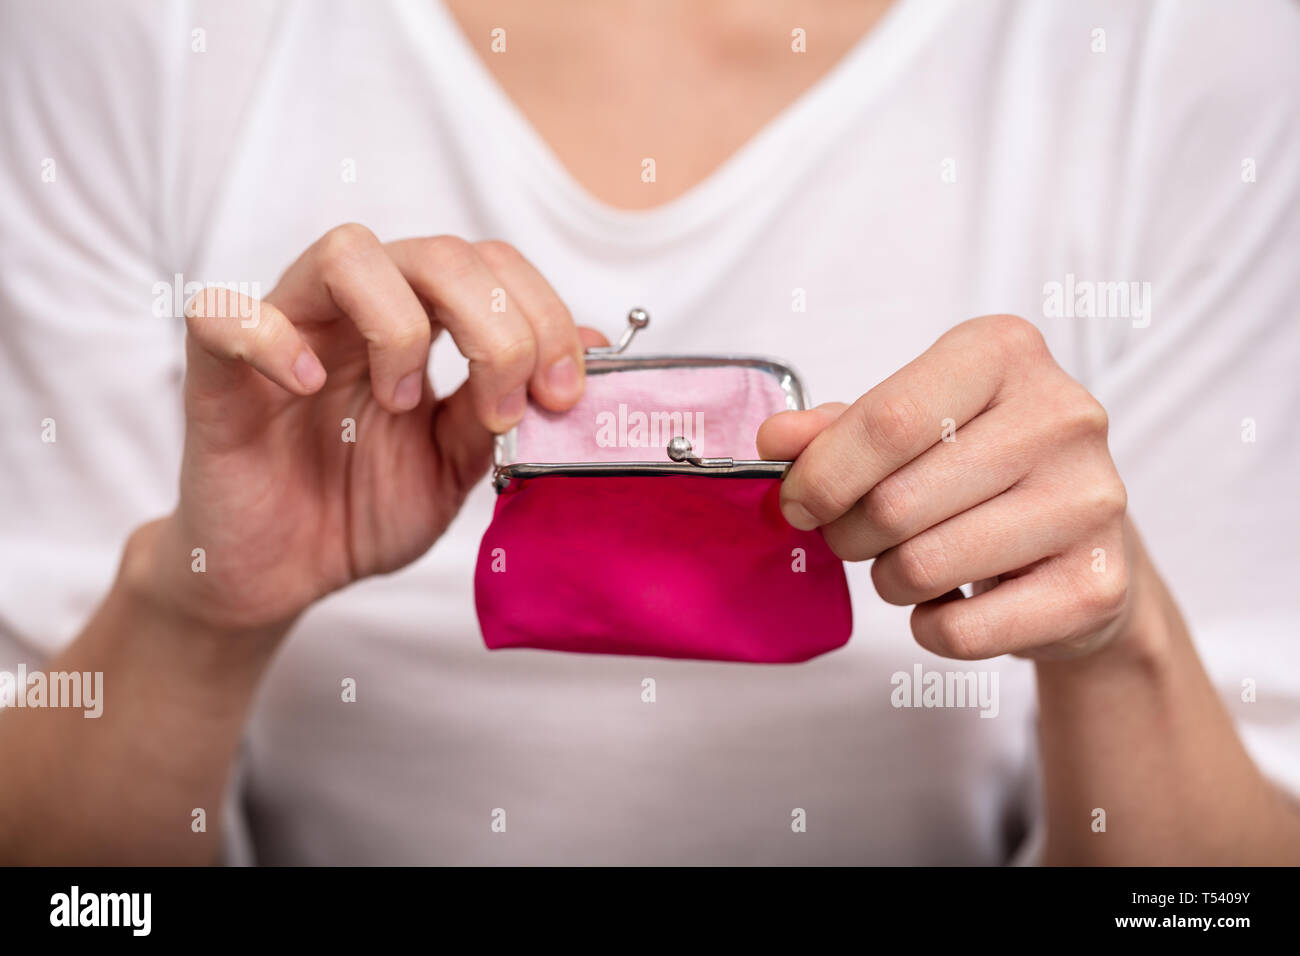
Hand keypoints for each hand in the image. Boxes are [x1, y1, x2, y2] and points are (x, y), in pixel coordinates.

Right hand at [137, 225, 598, 633]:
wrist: (284, 574)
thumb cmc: (362, 508)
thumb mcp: (457, 464)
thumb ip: (511, 404)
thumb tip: (593, 347)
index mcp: (419, 324)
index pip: (491, 266)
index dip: (543, 315)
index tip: (563, 393)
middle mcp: (357, 312)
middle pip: (436, 252)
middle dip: (495, 325)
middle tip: (502, 406)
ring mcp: (287, 332)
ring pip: (344, 253)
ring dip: (398, 325)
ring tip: (402, 402)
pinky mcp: (217, 373)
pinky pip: (223, 314)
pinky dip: (272, 339)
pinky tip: (308, 388)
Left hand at [758, 315, 1133, 660]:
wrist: (1080, 539)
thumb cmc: (975, 466)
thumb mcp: (904, 426)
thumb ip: (833, 430)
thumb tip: (776, 440)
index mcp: (1003, 352)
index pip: (888, 420)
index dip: (823, 475)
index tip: (797, 503)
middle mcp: (1062, 416)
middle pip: (896, 502)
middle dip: (849, 534)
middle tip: (857, 536)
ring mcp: (1092, 501)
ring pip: (924, 567)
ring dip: (889, 580)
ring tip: (909, 562)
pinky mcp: (1100, 585)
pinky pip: (964, 631)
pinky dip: (930, 627)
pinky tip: (950, 600)